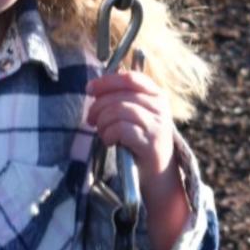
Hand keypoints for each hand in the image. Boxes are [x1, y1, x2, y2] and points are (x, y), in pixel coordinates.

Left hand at [86, 70, 175, 188]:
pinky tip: (109, 141)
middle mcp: (160, 106)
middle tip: (90, 119)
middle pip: (120, 96)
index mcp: (156, 94)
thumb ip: (120, 98)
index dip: (107, 82)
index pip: (130, 78)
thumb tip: (96, 86)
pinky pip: (121, 130)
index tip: (89, 89)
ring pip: (119, 111)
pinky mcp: (151, 142)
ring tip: (102, 131)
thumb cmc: (141, 138)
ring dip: (103, 122)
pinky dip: (109, 134)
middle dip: (98, 106)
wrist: (158, 171)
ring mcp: (157, 124)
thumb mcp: (134, 113)